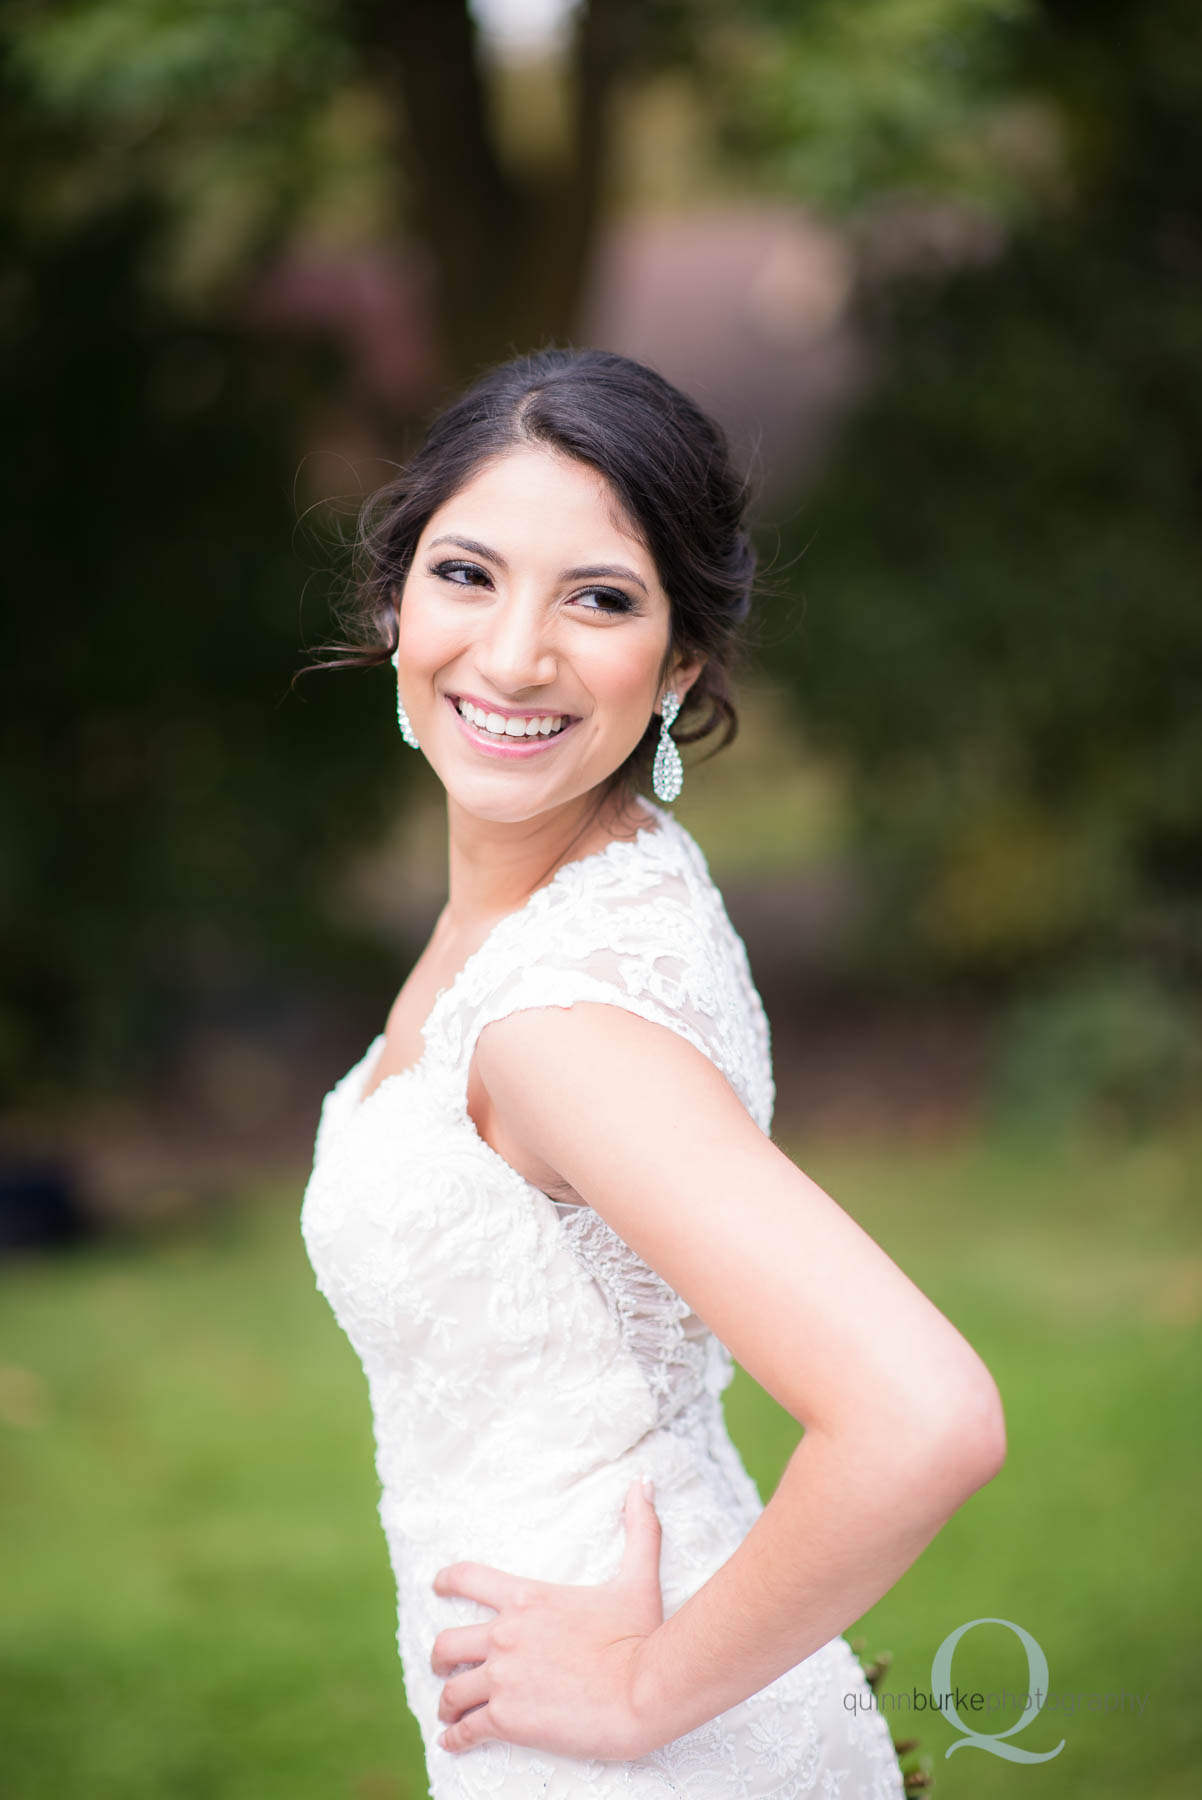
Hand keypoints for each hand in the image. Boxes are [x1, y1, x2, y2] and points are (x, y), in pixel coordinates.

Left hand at [430, 1478, 664, 1760]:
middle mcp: (505, 1635)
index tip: (436, 1587)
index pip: (468, 1578)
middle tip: (443, 1668)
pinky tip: (453, 1743)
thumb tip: (644, 1483)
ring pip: (451, 1691)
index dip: (446, 1581)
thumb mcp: (637, 1578)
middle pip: (447, 1643)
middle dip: (440, 1658)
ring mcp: (502, 1677)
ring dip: (447, 1702)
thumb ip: (639, 1529)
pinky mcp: (506, 1718)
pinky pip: (466, 1730)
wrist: (643, 1690)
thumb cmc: (641, 1635)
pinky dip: (456, 1739)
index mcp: (527, 1600)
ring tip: (450, 1714)